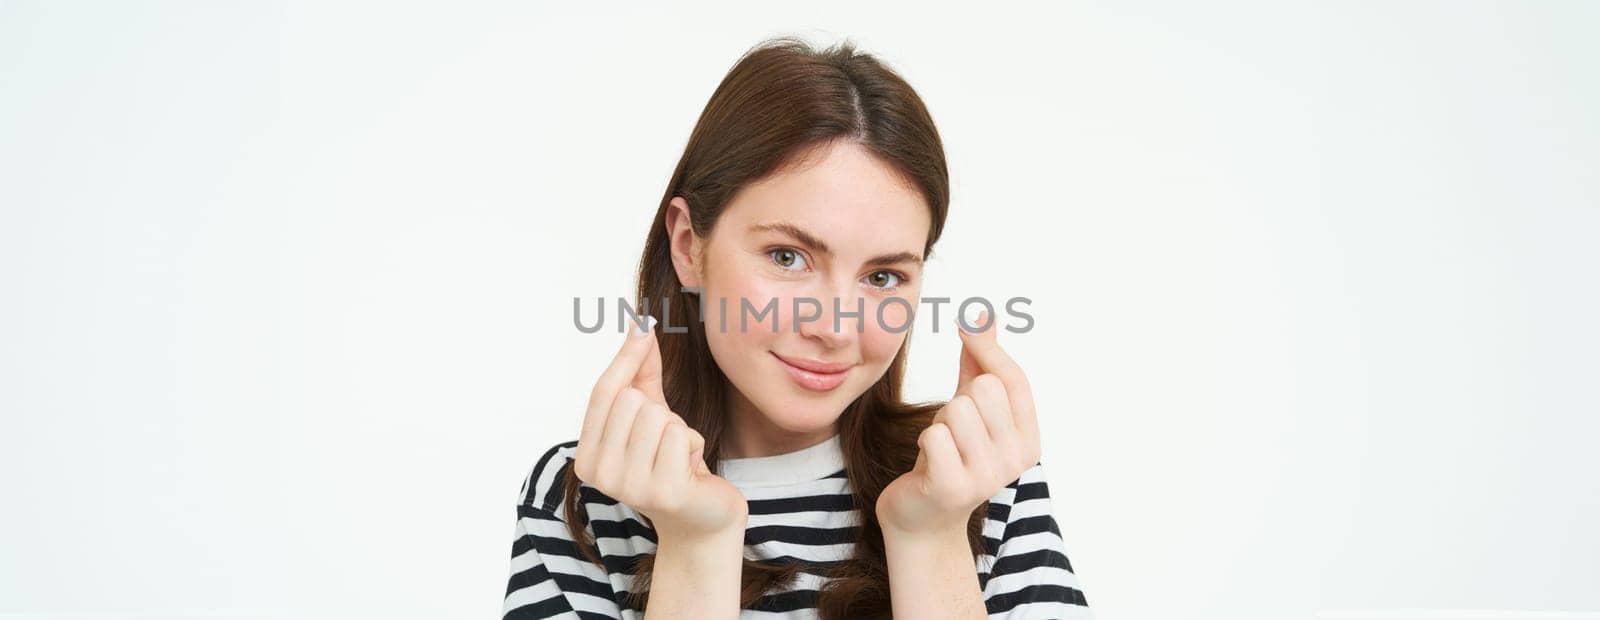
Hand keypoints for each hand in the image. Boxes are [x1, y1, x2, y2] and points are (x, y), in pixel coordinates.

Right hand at [573, 316, 748, 539]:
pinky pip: (681, 435)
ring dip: (679, 429)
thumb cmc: (671, 460)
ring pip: (659, 416)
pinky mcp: (664, 492)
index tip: (643, 326)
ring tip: (677, 455)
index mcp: (587, 457)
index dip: (626, 357)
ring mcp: (630, 487)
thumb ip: (640, 373)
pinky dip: (693, 443)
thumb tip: (638, 324)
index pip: (603, 394)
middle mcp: (600, 476)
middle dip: (660, 411)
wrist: (701, 516)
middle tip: (665, 441)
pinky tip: (690, 468)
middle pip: (632, 401)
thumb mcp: (652, 413)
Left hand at [877, 311, 1041, 535]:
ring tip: (942, 447)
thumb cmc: (950, 453)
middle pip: (983, 390)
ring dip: (939, 423)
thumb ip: (980, 362)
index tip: (965, 326)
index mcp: (1030, 439)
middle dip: (957, 400)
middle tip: (952, 428)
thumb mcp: (970, 405)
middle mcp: (1018, 460)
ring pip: (956, 410)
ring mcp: (989, 477)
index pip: (1015, 380)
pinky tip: (929, 463)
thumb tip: (984, 313)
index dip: (988, 348)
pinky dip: (925, 442)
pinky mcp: (955, 488)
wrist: (923, 516)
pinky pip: (934, 436)